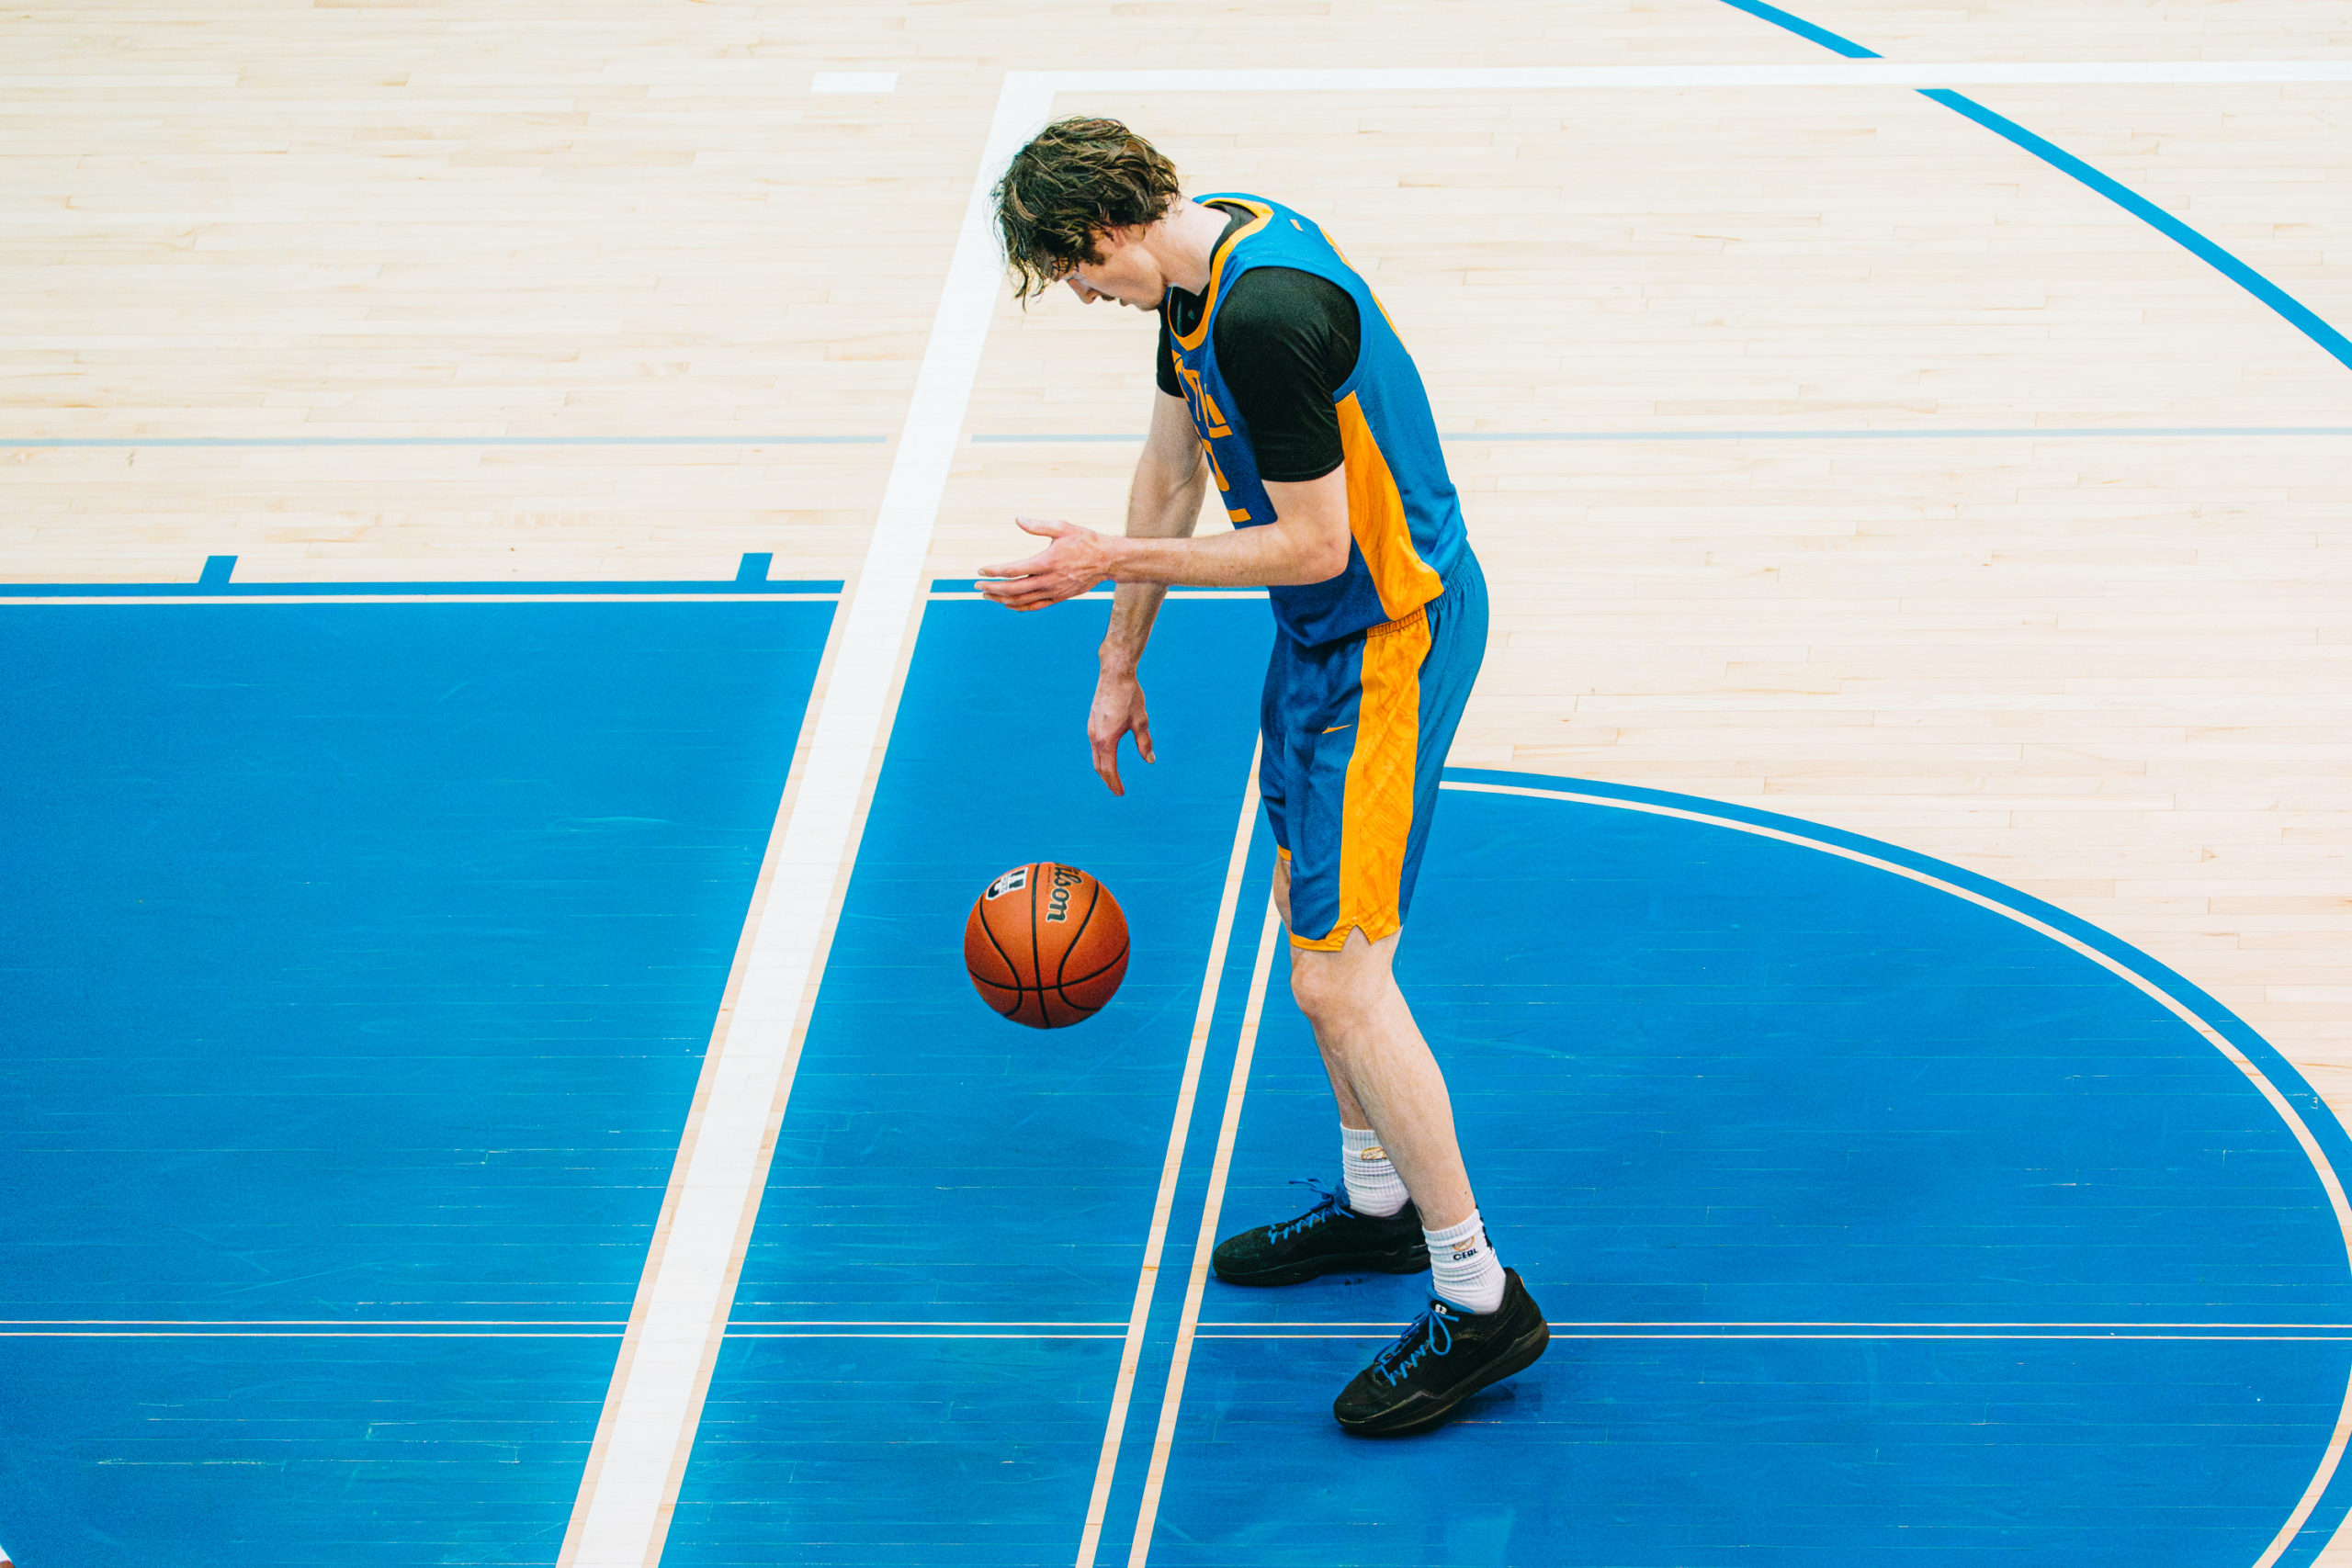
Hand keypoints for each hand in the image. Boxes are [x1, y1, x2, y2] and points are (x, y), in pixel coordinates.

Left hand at [977, 516, 1113, 610]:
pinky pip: (1035, 606)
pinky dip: (1019, 607)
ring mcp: (1053, 591)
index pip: (1013, 570)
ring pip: (1022, 600)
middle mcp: (1048, 580)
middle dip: (993, 587)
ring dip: (1002, 599)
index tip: (981, 569)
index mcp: (1046, 562)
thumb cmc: (1085, 540)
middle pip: (1013, 589)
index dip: (994, 571)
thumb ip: (1038, 526)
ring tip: (988, 595)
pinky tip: (1008, 605)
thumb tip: (1017, 519)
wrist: (1107, 560)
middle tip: (977, 585)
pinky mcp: (1059, 597)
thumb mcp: (1062, 527)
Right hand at [1089, 666, 1154, 794]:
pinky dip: (1101, 756)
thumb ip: (1144, 743)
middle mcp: (1095, 736)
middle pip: (1099, 766)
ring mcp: (1091, 728)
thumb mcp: (1141, 721)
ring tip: (1113, 777)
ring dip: (1103, 768)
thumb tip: (1150, 761)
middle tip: (1118, 790)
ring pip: (1095, 756)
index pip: (1109, 769)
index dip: (1115, 783)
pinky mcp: (1092, 722)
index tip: (1121, 793)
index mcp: (1106, 739)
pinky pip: (1095, 745)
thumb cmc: (1129, 696)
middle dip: (1108, 780)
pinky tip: (1109, 756)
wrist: (1114, 673)